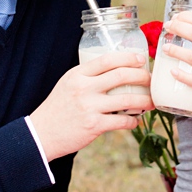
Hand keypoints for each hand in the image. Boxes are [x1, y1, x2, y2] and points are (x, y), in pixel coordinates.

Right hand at [27, 53, 152, 161]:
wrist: (41, 133)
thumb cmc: (57, 108)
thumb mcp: (67, 84)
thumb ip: (87, 77)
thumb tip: (116, 72)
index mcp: (77, 75)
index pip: (107, 59)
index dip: (128, 58)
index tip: (141, 60)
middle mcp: (84, 88)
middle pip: (121, 75)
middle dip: (142, 76)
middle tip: (149, 80)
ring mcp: (89, 107)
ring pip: (127, 100)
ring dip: (144, 101)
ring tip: (150, 102)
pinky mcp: (94, 125)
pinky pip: (122, 121)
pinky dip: (133, 121)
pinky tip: (135, 121)